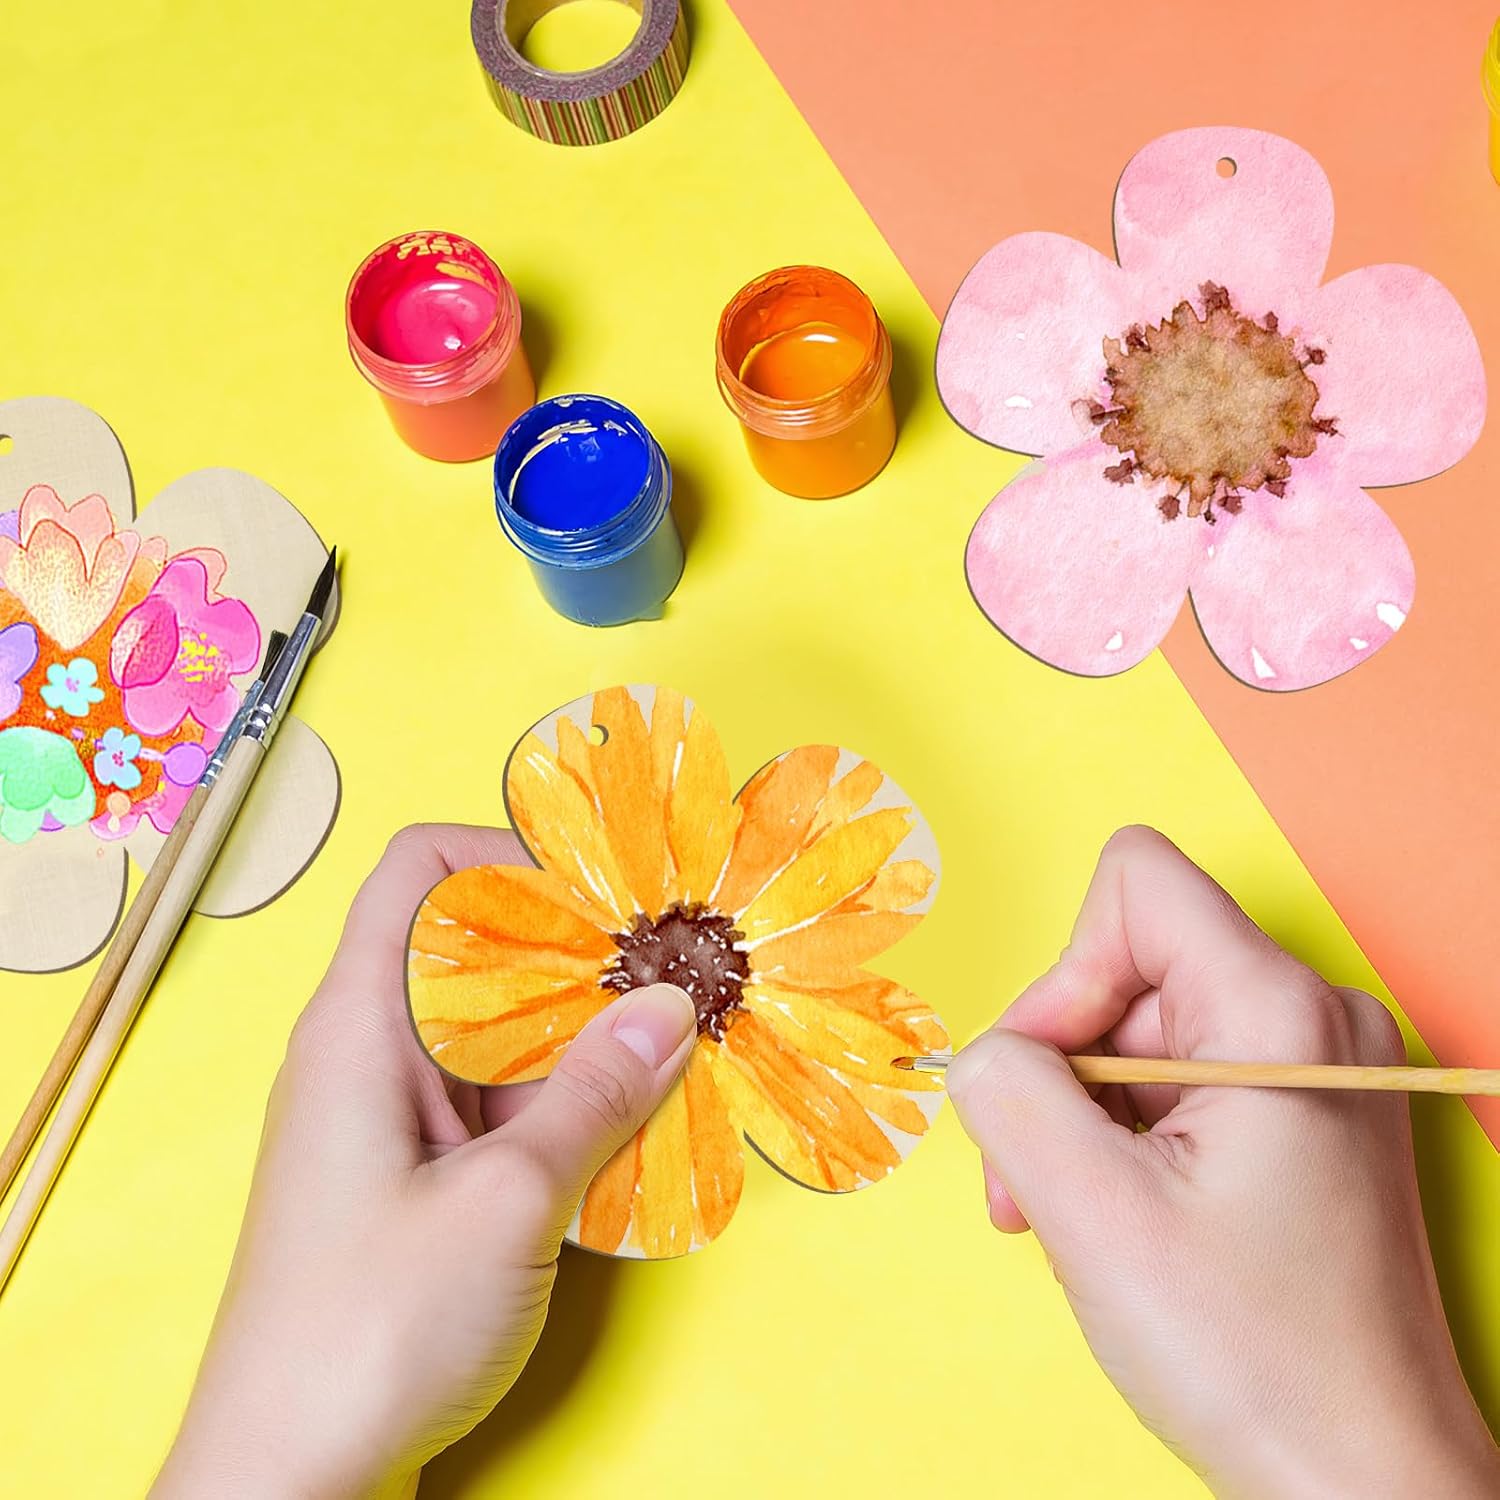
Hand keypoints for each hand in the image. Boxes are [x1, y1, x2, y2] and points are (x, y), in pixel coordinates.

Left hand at [152, 824, 696, 1499]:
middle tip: (675, 973)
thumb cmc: (369, 1330)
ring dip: (581, 1034)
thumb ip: (595, 1096)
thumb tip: (671, 1005)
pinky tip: (632, 1124)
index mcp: (359, 1024)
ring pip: (495, 1030)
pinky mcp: (413, 1177)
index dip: (511, 858)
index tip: (610, 895)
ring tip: (676, 1046)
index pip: (420, 873)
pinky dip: (561, 1098)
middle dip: (579, 953)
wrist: (284, 1483)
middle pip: (473, 949)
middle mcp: (367, 1052)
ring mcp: (389, 1117)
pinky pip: (494, 1100)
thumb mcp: (507, 1202)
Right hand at [945, 826, 1498, 1499]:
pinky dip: (1128, 1140)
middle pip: (1128, 968)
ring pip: (1141, 1032)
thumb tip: (981, 1055)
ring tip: (1081, 1219)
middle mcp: (1312, 1016)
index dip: (1066, 973)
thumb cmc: (1260, 1361)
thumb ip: (1009, 1094)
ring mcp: (1314, 1068)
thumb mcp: (1094, 1216)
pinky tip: (1124, 1219)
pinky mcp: (1304, 1118)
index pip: (1136, 883)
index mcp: (1279, 1010)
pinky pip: (1178, 1081)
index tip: (1057, 1086)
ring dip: (1085, 1120)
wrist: (1365, 1486)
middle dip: (1061, 1071)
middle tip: (1041, 1184)